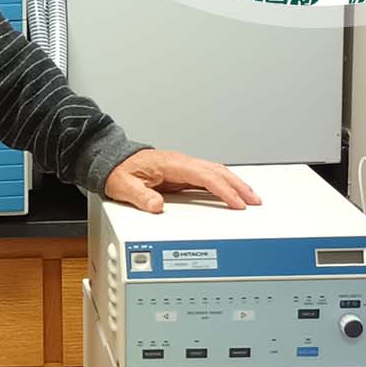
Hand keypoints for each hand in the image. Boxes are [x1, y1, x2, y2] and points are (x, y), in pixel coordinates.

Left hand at [102, 150, 260, 216]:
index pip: (204, 176)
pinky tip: (231, 193)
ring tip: (250, 197)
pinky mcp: (182, 173)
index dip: (222, 190)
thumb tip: (156, 206)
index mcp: (170, 164)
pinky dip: (223, 184)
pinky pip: (208, 177)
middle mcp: (180, 163)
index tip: (236, 202)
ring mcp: (182, 167)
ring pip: (215, 172)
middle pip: (217, 171)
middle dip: (238, 186)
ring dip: (234, 184)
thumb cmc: (117, 170)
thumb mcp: (123, 185)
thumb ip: (140, 196)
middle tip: (255, 201)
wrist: (110, 160)